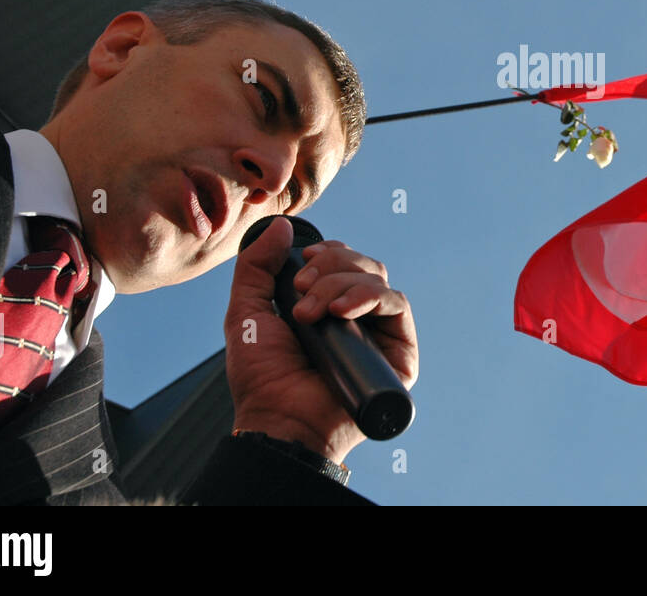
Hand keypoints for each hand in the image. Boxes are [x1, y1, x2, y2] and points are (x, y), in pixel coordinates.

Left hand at [222, 217, 418, 463]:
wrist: (278, 420)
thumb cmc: (262, 378)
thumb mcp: (246, 311)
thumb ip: (255, 266)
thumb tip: (283, 226)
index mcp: (327, 306)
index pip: (344, 261)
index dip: (328, 252)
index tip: (304, 259)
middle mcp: (358, 317)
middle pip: (362, 264)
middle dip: (329, 266)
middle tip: (300, 290)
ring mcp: (379, 333)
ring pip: (378, 279)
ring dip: (341, 284)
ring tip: (312, 312)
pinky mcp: (399, 352)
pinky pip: (398, 305)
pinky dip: (371, 297)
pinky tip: (341, 313)